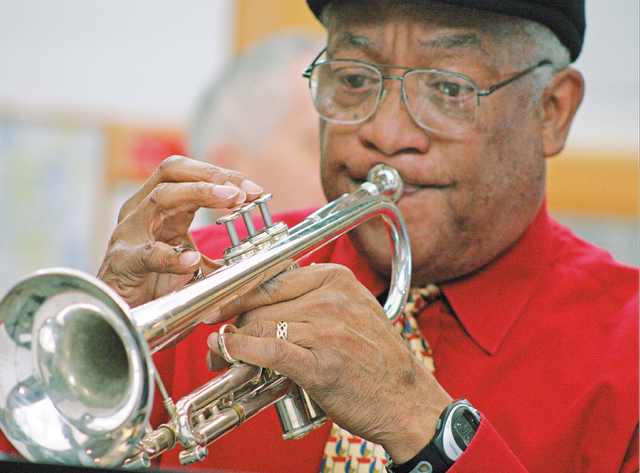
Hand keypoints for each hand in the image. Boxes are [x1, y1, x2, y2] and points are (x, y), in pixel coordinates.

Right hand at [97, 155, 262, 306]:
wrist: (121, 319)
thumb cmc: (154, 288)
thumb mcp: (194, 265)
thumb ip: (219, 258)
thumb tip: (259, 259)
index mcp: (162, 207)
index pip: (191, 174)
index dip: (224, 176)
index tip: (256, 191)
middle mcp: (142, 210)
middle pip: (174, 170)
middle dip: (214, 175)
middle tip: (246, 192)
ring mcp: (130, 232)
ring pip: (161, 197)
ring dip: (199, 194)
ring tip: (231, 202)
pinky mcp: (123, 261)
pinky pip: (147, 253)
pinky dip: (171, 256)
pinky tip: (192, 260)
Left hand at [205, 263, 451, 462]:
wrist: (406, 401)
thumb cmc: (374, 359)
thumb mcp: (350, 312)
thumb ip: (309, 300)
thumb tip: (259, 302)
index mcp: (336, 280)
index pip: (271, 279)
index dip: (238, 293)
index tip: (218, 304)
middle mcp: (331, 299)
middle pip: (261, 304)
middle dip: (233, 322)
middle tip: (219, 338)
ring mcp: (327, 330)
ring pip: (260, 327)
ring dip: (234, 342)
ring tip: (222, 355)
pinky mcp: (320, 364)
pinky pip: (267, 350)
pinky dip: (240, 352)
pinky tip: (228, 353)